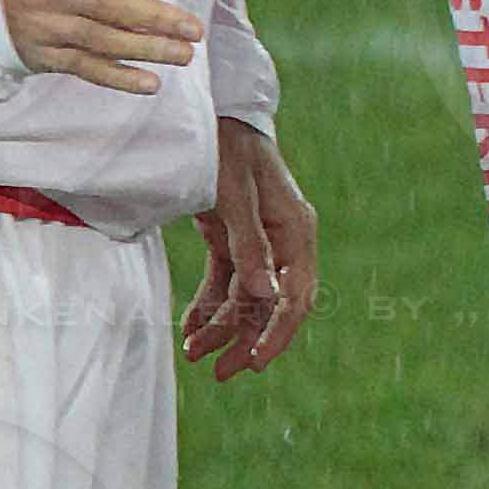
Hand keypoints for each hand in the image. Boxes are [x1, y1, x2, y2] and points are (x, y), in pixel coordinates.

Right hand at [0, 0, 201, 92]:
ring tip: (185, 55)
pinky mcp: (43, 52)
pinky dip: (118, 80)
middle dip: (158, 22)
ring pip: (105, 42)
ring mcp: (48, 26)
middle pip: (113, 9)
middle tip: (195, 29)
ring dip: (149, 52)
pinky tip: (151, 85)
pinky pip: (85, 69)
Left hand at [181, 117, 316, 379]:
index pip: (297, 295)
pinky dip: (209, 305)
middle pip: (272, 303)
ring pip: (246, 296)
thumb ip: (250, 248)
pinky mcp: (233, 235)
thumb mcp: (234, 198)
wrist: (209, 115)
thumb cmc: (226, 151)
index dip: (278, 333)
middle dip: (246, 339)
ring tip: (194, 353)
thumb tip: (268, 297)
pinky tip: (191, 329)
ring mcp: (258, 239)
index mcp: (296, 231)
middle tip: (220, 373)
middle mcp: (283, 240)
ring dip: (222, 326)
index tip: (255, 363)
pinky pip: (226, 281)